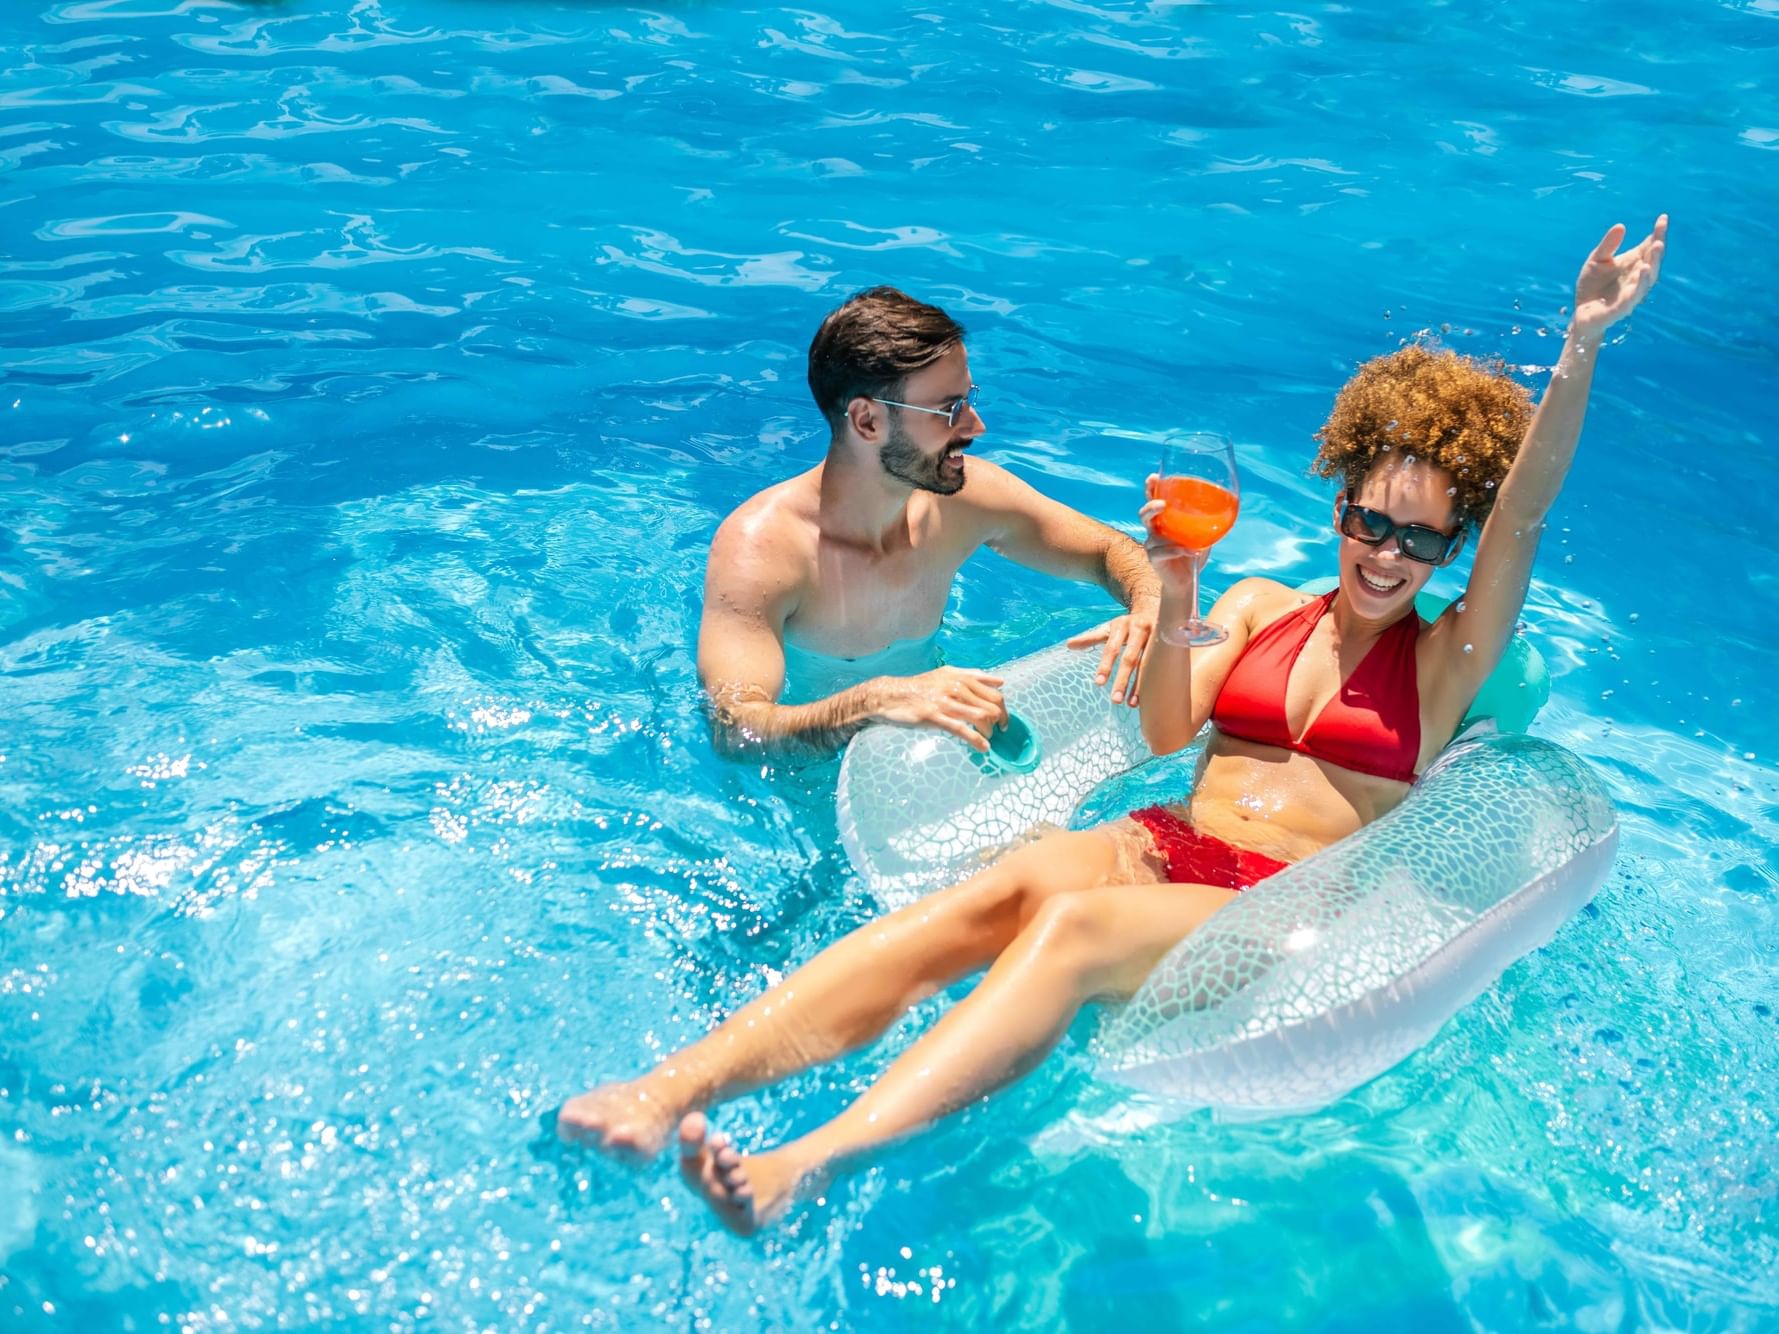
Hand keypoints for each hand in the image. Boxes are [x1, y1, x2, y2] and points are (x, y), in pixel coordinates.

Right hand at [871, 666, 1008, 751]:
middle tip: (998, 732)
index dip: (1004, 709)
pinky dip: (976, 740)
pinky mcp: (935, 716)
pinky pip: (962, 729)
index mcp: (961, 677)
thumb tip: (1000, 682)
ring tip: (988, 739)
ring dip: (989, 732)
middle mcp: (956, 687)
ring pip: (980, 717)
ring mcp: (946, 702)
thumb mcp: (947, 674)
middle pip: (992, 706)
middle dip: (1000, 722)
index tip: (1003, 720)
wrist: (892, 695)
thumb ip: (973, 676)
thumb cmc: (921, 687)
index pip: (995, 693)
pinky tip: (983, 748)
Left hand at [1066, 596, 1157, 705]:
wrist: (1157, 608)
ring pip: (1149, 664)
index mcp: (1121, 625)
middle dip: (1123, 680)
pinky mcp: (1171, 643)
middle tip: (1115, 700)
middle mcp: (1140, 629)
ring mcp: (1157, 636)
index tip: (1098, 683)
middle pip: (1131, 658)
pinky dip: (1156, 681)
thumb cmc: (1128, 625)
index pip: (1112, 648)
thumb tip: (1069, 645)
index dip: (1105, 665)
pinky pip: (1163, 666)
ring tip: (1131, 704)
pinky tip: (1150, 697)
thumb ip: (1091, 638)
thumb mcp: (1110, 628)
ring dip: (1140, 685)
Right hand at [1139, 478, 1203, 598]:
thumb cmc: (1193, 553)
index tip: (1154, 477)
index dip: (1151, 488)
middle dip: (1150, 505)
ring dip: (1161, 527)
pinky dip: (1177, 550)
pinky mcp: (1154, 559)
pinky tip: (1191, 550)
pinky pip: (1163, 552)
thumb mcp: (1204, 534)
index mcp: (1165, 520)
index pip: (1154, 500)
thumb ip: (1210, 521)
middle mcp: (1155, 530)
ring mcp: (1152, 545)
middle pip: (1145, 514)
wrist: (1186, 581)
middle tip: (1161, 503)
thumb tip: (1230, 503)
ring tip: (1172, 526)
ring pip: (1151, 534)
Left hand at [1572, 215, 1665, 334]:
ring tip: (1657, 249)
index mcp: (1634, 263)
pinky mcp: (1622, 308)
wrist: (1581, 311)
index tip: (1663, 218)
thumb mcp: (1597, 260)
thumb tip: (1621, 225)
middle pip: (1652, 262)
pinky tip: (1643, 272)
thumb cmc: (1592, 285)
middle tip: (1659, 237)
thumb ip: (1608, 245)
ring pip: (1647, 280)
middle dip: (1657, 250)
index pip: (1649, 247)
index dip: (1658, 233)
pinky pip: (1633, 297)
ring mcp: (1632, 293)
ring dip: (1652, 265)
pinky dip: (1640, 285)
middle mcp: (1637, 277)